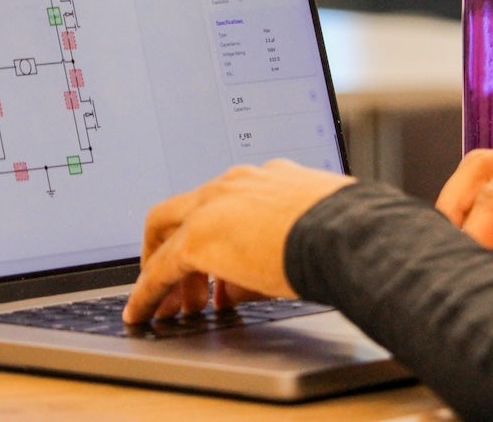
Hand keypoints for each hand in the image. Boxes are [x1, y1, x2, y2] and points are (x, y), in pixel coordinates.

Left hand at [122, 160, 354, 324]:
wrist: (349, 234)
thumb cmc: (348, 236)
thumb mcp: (306, 238)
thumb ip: (265, 258)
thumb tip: (233, 291)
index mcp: (265, 179)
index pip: (222, 202)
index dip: (211, 235)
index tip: (209, 263)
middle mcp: (235, 183)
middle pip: (181, 210)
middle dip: (171, 246)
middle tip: (175, 282)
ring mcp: (214, 204)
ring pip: (167, 234)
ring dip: (163, 273)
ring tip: (164, 309)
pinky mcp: (198, 238)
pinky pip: (160, 269)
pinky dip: (147, 292)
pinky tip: (142, 314)